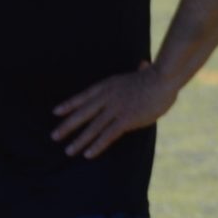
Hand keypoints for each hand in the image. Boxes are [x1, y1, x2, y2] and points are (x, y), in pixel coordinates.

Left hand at [51, 61, 179, 158]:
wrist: (164, 78)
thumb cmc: (159, 75)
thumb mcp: (144, 71)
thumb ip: (139, 70)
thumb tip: (143, 63)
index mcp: (108, 85)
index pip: (83, 96)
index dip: (69, 104)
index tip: (56, 112)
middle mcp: (107, 97)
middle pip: (82, 113)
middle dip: (67, 126)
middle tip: (54, 136)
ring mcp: (115, 108)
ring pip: (92, 127)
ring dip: (79, 140)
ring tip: (68, 151)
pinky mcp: (126, 119)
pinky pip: (108, 135)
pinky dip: (97, 145)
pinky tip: (88, 154)